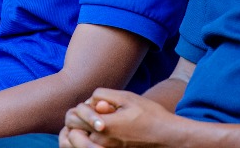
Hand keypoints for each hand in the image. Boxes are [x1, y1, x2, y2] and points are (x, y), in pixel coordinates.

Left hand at [61, 89, 179, 147]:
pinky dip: (88, 141)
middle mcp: (101, 143)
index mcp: (103, 126)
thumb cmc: (149, 115)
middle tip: (90, 114)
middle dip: (77, 121)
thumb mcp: (126, 97)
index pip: (74, 117)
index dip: (80, 108)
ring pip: (78, 143)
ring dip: (80, 132)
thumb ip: (103, 95)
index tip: (94, 105)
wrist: (167, 137)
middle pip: (71, 132)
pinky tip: (100, 133)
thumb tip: (90, 101)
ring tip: (93, 124)